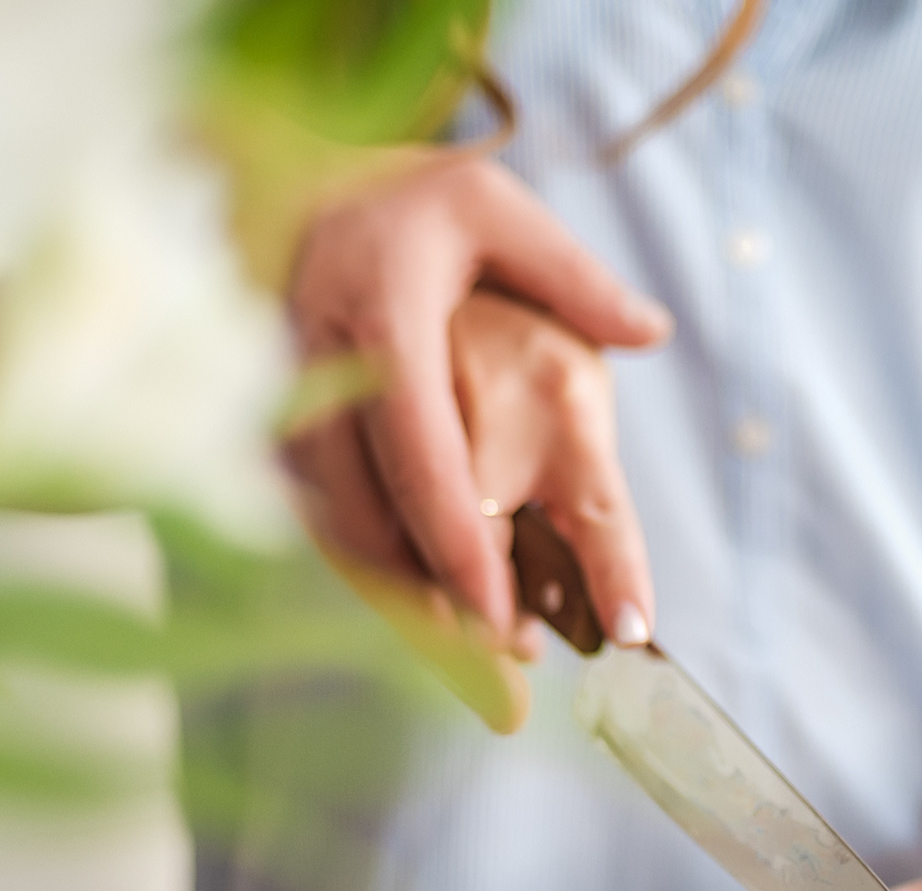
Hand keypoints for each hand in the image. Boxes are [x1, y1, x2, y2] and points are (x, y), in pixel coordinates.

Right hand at [284, 154, 669, 647]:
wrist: (276, 186)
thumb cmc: (401, 202)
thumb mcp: (491, 204)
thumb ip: (570, 273)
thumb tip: (649, 330)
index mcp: (383, 322)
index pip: (419, 454)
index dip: (452, 543)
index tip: (493, 618)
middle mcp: (320, 372)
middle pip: (369, 518)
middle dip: (430, 605)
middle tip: (500, 673)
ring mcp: (284, 410)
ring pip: (337, 535)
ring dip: (402, 605)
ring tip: (477, 668)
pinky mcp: (273, 437)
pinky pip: (321, 526)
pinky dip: (374, 577)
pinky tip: (428, 619)